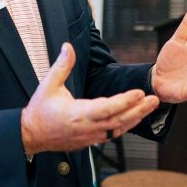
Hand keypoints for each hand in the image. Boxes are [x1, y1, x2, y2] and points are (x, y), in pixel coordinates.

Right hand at [21, 43, 159, 154]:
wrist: (32, 135)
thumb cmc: (40, 110)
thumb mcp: (49, 85)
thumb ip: (62, 66)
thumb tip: (68, 46)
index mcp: (78, 113)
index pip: (108, 108)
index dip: (125, 101)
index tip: (140, 92)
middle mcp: (88, 127)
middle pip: (120, 120)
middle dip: (139, 110)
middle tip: (155, 99)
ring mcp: (91, 136)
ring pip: (119, 129)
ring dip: (136, 118)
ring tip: (150, 106)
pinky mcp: (91, 141)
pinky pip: (113, 134)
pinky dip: (126, 126)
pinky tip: (136, 117)